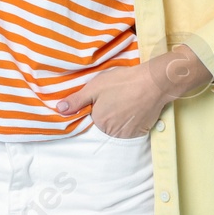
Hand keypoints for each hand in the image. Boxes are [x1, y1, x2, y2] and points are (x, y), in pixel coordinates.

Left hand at [53, 44, 213, 136]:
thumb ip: (76, 100)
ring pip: (120, 125)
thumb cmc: (123, 81)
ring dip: (123, 115)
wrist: (154, 82)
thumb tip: (59, 110)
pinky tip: (138, 106)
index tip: (109, 93)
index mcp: (99, 120)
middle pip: (107, 122)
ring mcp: (129, 133)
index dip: (100, 102)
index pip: (95, 114)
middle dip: (111, 110)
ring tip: (130, 99)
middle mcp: (113, 131)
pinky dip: (134, 119)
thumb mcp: (95, 86)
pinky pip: (133, 127)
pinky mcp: (142, 131)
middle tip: (120, 94)